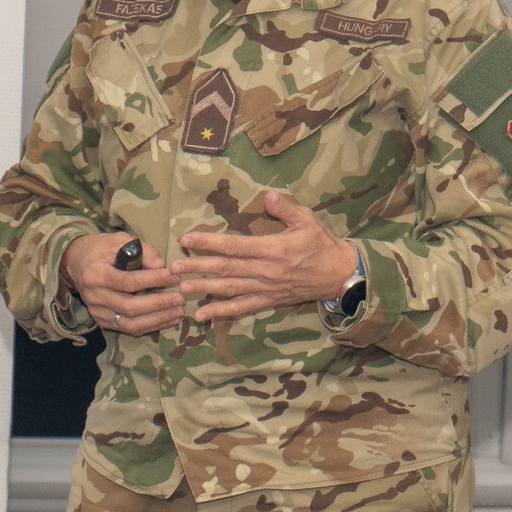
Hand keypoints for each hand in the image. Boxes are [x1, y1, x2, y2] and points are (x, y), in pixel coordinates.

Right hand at [60, 232, 181, 335]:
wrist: (76, 262)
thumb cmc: (101, 249)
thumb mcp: (120, 240)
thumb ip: (143, 251)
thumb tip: (163, 266)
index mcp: (96, 274)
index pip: (128, 281)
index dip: (153, 280)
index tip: (174, 276)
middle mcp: (94, 296)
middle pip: (130, 306)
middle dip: (159, 303)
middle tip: (181, 297)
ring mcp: (97, 312)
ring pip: (130, 323)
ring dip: (157, 319)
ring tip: (179, 311)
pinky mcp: (103, 321)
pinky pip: (128, 328)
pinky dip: (150, 326)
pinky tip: (168, 319)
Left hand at [172, 191, 356, 320]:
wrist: (338, 275)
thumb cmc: (321, 244)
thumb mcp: (307, 220)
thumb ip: (285, 209)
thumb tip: (267, 196)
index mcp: (273, 249)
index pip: (234, 246)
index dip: (208, 243)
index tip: (187, 239)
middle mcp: (266, 271)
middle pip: (226, 269)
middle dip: (198, 267)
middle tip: (173, 267)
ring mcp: (266, 288)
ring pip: (230, 289)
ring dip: (204, 289)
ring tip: (181, 289)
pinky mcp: (268, 300)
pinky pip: (242, 308)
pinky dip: (221, 312)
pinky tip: (201, 315)